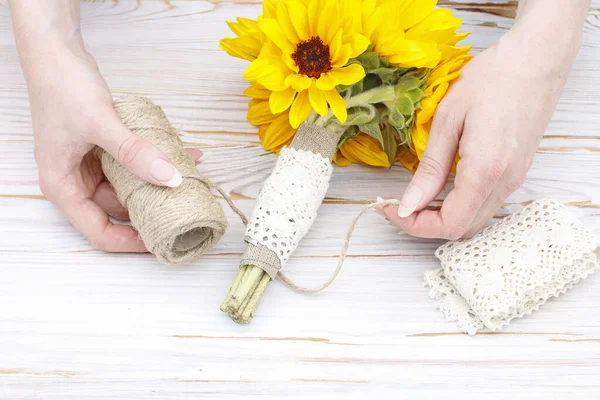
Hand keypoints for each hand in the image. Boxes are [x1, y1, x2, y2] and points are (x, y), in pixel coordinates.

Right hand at [23, 40, 204, 251]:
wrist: (55, 50)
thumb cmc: (61, 86)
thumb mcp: (101, 123)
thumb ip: (135, 153)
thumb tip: (169, 178)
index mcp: (63, 186)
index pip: (98, 231)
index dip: (130, 242)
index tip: (161, 242)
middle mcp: (75, 180)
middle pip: (118, 211)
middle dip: (152, 209)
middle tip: (184, 210)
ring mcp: (90, 165)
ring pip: (130, 186)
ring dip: (158, 183)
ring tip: (190, 179)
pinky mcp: (103, 149)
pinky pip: (133, 165)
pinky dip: (154, 162)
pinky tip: (182, 155)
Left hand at [381, 19, 581, 239]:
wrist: (538, 58)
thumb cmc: (492, 79)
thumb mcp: (448, 119)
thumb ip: (430, 169)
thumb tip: (408, 206)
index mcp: (485, 171)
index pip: (448, 224)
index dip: (414, 225)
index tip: (389, 209)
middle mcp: (504, 183)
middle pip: (462, 230)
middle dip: (424, 224)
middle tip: (397, 204)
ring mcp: (515, 179)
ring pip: (475, 220)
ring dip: (442, 217)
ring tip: (414, 196)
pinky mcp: (517, 172)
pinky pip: (485, 204)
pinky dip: (459, 206)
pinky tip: (440, 186)